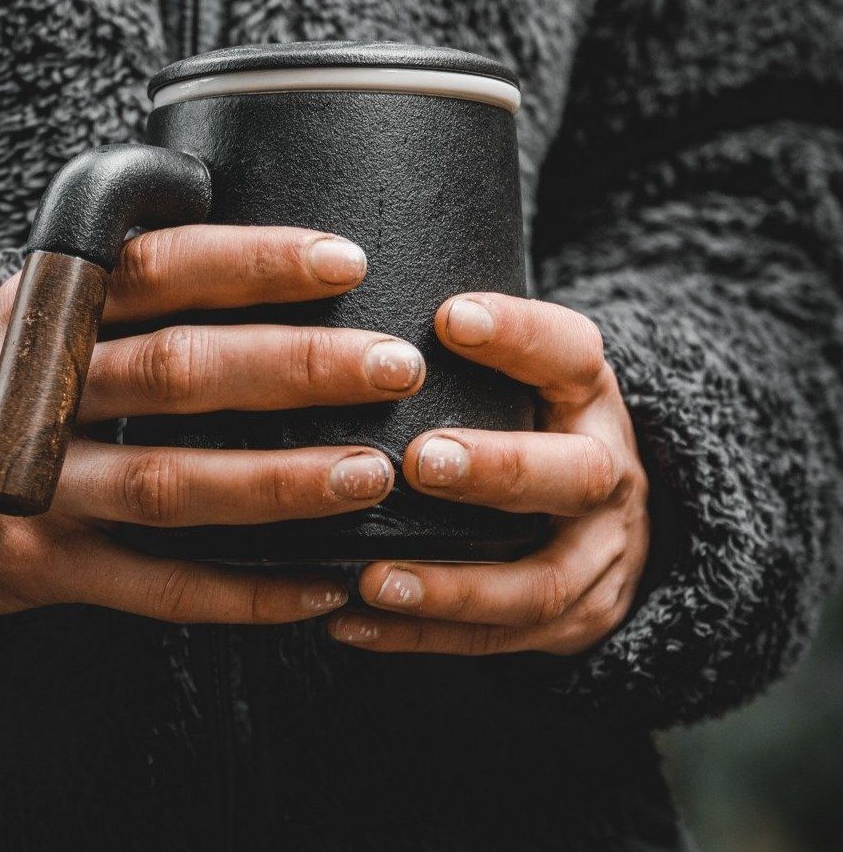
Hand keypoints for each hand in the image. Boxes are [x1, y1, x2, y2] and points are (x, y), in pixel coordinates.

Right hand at [0, 226, 424, 624]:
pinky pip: (158, 590)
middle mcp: (38, 394)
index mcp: (50, 312)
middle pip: (178, 374)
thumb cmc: (20, 373)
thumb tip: (273, 246)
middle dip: (296, 368)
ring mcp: (37, 489)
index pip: (159, 269)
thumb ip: (137, 277)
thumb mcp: (49, 304)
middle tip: (393, 366)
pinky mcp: (48, 569)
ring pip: (171, 485)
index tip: (344, 262)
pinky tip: (322, 588)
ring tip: (370, 473)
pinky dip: (244, 592)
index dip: (251, 262)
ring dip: (279, 482)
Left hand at [328, 293, 649, 655]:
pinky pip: (498, 639)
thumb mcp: (527, 380)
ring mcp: (597, 556)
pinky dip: (421, 636)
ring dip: (451, 586)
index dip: (519, 335)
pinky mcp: (574, 619)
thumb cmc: (534, 427)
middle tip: (420, 463)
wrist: (611, 517)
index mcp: (588, 398)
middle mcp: (607, 474)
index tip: (449, 318)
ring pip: (538, 582)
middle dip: (498, 470)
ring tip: (373, 580)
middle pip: (574, 475)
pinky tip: (351, 624)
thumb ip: (464, 362)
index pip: (571, 353)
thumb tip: (347, 330)